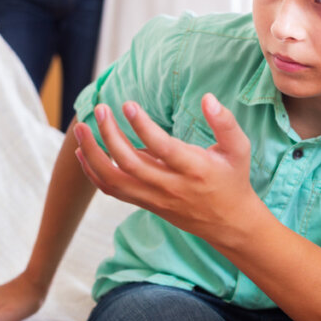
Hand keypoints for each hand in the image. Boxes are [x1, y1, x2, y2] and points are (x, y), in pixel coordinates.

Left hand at [73, 96, 258, 241]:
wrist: (228, 223)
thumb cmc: (232, 179)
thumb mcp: (238, 149)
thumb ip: (225, 123)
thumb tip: (207, 98)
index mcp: (194, 169)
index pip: (162, 148)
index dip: (143, 126)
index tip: (127, 105)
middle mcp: (170, 186)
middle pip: (130, 163)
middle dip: (109, 135)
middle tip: (100, 109)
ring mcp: (154, 197)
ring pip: (114, 180)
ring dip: (92, 154)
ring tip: (81, 128)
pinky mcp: (144, 202)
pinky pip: (112, 190)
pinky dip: (92, 172)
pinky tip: (82, 151)